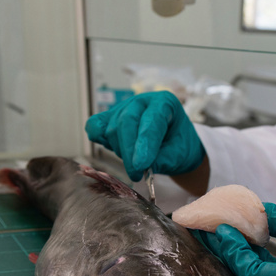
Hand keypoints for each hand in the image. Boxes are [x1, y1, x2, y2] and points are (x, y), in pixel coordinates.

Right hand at [85, 91, 204, 181]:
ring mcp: (123, 107)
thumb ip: (162, 159)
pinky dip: (99, 139)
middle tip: (136, 174)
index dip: (145, 143)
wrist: (173, 145)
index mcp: (165, 102)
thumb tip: (138, 166)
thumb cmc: (178, 147)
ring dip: (121, 151)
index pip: (151, 120)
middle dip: (129, 151)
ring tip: (135, 166)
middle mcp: (142, 101)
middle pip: (127, 121)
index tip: (141, 165)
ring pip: (112, 127)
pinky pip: (95, 125)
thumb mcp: (179, 155)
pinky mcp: (109, 118)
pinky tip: (114, 151)